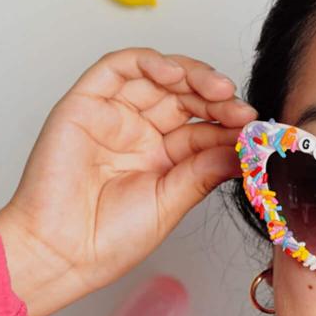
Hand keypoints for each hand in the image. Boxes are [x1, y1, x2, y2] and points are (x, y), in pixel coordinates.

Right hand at [0, 49, 256, 315]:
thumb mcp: (171, 202)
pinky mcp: (85, 104)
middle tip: (238, 107)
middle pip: (184, 96)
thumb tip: (244, 146)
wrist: (62, 254)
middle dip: (215, 96)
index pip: (202, 126)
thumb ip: (205, 170)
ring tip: (217, 89)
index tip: (252, 125)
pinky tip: (175, 74)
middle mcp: (138, 132)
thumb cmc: (108, 240)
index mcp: (162, 157)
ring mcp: (112, 115)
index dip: (227, 122)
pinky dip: (148, 62)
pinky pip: (116, 68)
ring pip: (156, 76)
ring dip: (190, 74)